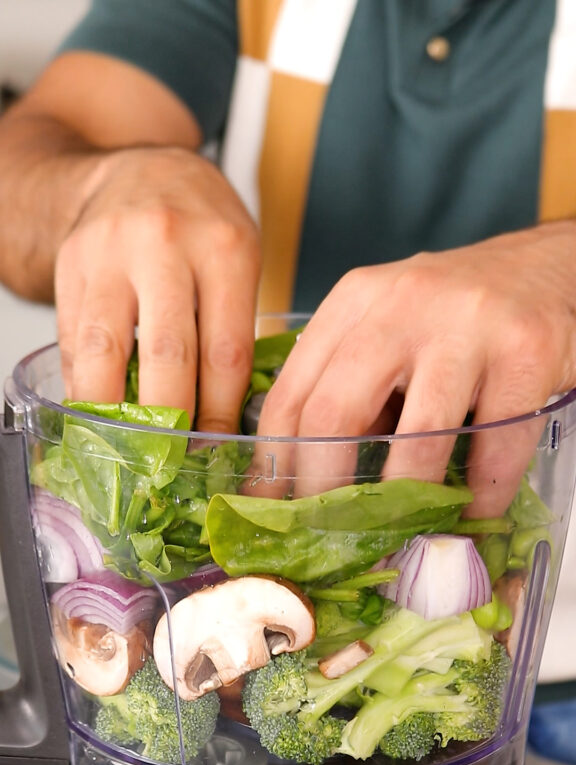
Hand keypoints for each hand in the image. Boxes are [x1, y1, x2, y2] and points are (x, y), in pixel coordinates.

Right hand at [56, 146, 260, 430]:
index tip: (217, 449)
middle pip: (168, 356)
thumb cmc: (199, 223)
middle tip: (174, 464)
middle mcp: (166, 244)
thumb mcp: (239, 259)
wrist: (137, 168)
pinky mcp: (70, 267)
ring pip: (105, 353)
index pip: (225, 352)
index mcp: (224, 248)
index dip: (220, 414)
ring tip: (130, 451)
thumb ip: (233, 327)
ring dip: (116, 415)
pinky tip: (99, 415)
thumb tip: (224, 419)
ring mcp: (110, 253)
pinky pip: (73, 343)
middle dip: (170, 424)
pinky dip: (85, 388)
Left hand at [256, 223, 575, 512]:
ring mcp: (467, 325)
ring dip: (407, 505)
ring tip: (403, 537)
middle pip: (333, 415)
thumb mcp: (389, 326)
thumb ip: (351, 382)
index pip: (291, 394)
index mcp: (354, 301)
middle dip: (325, 492)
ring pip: (417, 439)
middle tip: (333, 536)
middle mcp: (402, 304)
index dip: (275, 466)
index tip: (274, 513)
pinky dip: (483, 494)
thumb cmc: (457, 313)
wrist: (548, 267)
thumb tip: (309, 480)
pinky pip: (495, 444)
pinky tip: (474, 512)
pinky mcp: (526, 351)